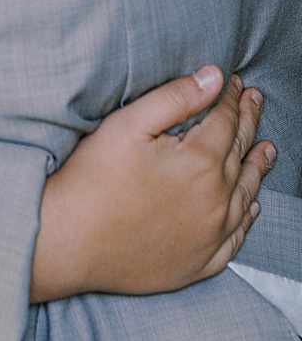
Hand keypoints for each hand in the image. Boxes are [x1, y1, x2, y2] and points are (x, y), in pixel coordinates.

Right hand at [30, 67, 273, 301]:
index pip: (224, 120)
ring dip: (257, 168)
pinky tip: (250, 207)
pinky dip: (246, 218)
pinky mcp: (199, 263)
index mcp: (199, 163)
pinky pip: (235, 238)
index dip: (230, 97)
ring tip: (267, 150)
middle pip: (239, 153)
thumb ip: (175, 98)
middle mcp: (214, 200)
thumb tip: (214, 77)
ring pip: (245, 195)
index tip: (234, 82)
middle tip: (254, 102)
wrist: (72, 241)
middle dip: (248, 123)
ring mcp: (210, 235)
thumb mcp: (129, 124)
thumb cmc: (94, 180)